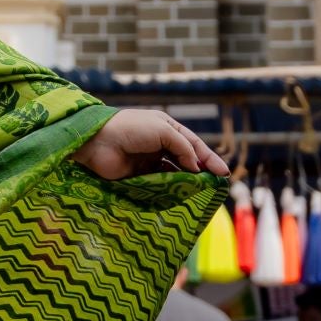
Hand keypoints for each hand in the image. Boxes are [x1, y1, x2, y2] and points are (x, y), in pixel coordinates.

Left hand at [73, 109, 228, 183]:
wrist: (98, 142)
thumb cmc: (131, 129)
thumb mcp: (163, 130)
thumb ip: (182, 147)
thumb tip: (195, 167)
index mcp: (166, 127)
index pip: (193, 144)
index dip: (209, 158)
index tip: (222, 173)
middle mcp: (159, 143)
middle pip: (186, 159)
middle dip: (201, 171)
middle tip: (216, 184)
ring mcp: (149, 160)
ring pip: (174, 172)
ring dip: (187, 181)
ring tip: (201, 191)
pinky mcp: (139, 175)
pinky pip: (160, 183)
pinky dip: (171, 188)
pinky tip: (181, 194)